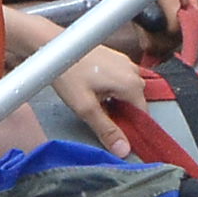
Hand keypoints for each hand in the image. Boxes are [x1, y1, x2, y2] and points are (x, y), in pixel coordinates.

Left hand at [42, 32, 149, 154]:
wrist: (54, 47)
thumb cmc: (67, 72)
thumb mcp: (86, 108)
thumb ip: (107, 130)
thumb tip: (123, 149)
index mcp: (131, 84)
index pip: (144, 117)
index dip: (133, 130)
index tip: (120, 138)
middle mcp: (133, 71)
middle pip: (136, 105)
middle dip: (123, 116)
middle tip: (100, 120)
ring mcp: (125, 63)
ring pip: (128, 94)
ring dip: (117, 104)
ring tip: (95, 105)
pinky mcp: (116, 59)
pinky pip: (121, 82)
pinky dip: (112, 92)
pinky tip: (95, 93)